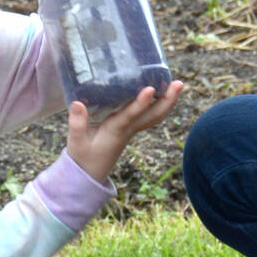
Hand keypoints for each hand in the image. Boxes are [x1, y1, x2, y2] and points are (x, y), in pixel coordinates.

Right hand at [66, 81, 183, 182]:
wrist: (89, 173)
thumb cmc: (82, 157)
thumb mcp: (76, 143)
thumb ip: (76, 125)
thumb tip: (77, 103)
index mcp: (115, 131)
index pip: (131, 116)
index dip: (141, 103)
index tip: (151, 89)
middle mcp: (128, 129)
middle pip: (153, 115)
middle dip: (168, 100)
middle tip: (180, 83)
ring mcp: (131, 129)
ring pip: (155, 116)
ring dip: (168, 101)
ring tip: (178, 84)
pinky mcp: (129, 128)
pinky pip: (149, 116)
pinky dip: (160, 105)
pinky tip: (163, 91)